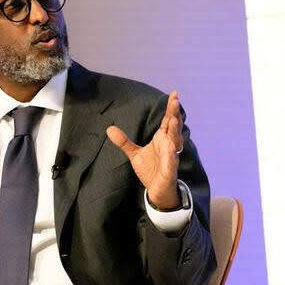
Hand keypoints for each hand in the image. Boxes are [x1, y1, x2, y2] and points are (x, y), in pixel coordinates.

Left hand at [106, 91, 182, 209]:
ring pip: (175, 141)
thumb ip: (124, 141)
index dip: (171, 108)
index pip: (168, 120)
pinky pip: (172, 161)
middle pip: (174, 126)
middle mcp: (169, 145)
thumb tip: (109, 129)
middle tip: (175, 100)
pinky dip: (172, 155)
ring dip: (175, 131)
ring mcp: (171, 157)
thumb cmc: (151, 170)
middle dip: (174, 113)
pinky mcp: (170, 170)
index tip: (174, 94)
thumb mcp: (134, 154)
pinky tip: (171, 148)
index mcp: (163, 138)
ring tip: (174, 120)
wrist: (157, 190)